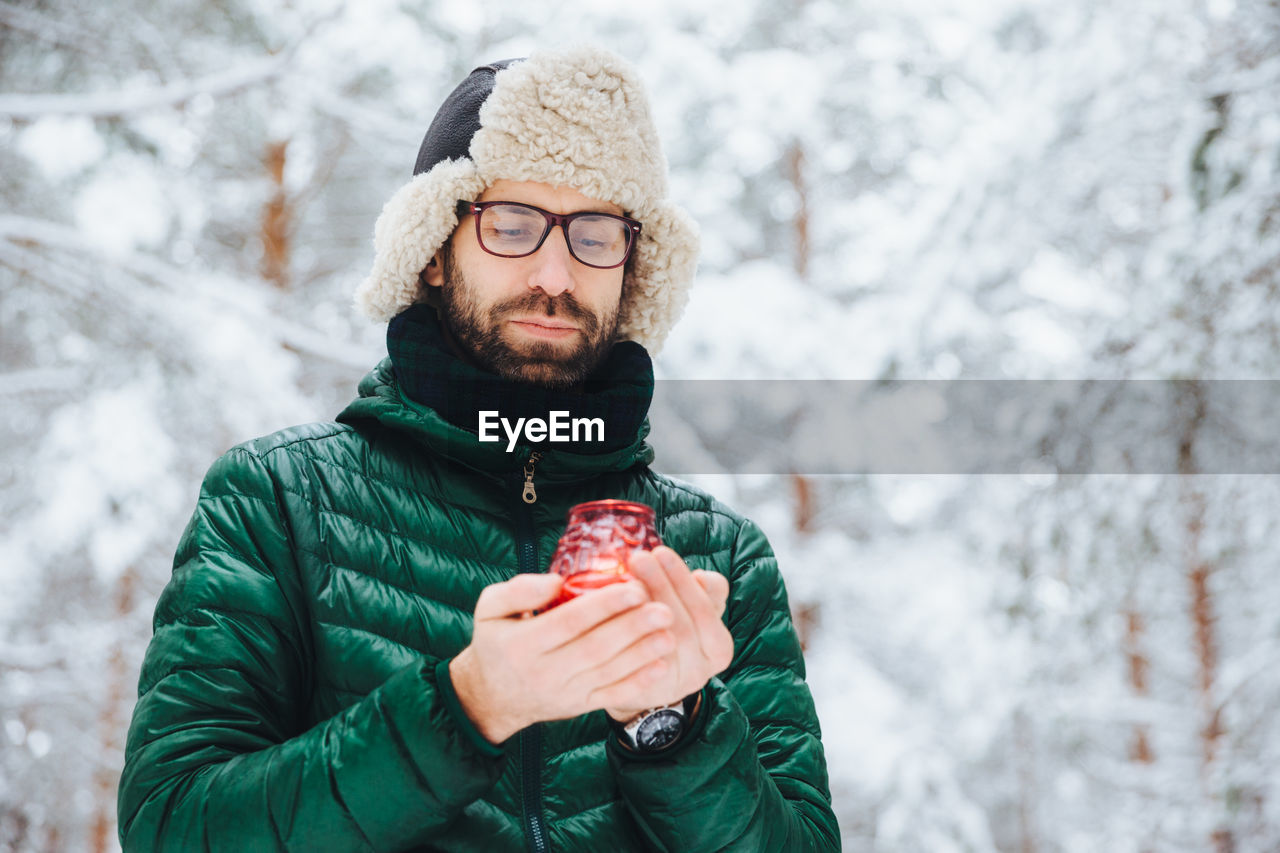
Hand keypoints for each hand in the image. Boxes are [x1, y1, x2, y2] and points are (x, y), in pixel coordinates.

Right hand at [449, 573, 677, 743]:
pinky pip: (612, 696)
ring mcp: (565, 692)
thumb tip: (557, 581)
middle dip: (633, 628)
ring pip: (609, 672)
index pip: (569, 622)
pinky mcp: (579, 707)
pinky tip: (661, 665)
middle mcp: (545, 671)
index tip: (634, 587)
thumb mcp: (489, 609)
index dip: (604, 605)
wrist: (491, 699)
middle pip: (596, 648)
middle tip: (664, 608)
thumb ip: (518, 590)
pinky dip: (638, 682)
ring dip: (643, 653)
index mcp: (523, 643)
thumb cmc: (496, 643)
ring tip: (669, 632)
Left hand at [604, 547, 733, 721]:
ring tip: (624, 580)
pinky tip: (611, 614)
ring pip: (662, 641)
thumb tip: (703, 577)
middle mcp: (702, 669)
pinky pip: (637, 663)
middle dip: (660, 585)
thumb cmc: (670, 633)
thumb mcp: (692, 612)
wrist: (644, 684)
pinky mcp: (648, 692)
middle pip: (683, 621)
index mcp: (718, 646)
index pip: (708, 605)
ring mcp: (676, 683)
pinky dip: (626, 637)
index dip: (683, 579)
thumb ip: (703, 593)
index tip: (661, 552)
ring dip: (642, 607)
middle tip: (638, 558)